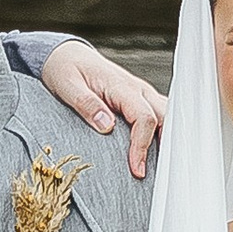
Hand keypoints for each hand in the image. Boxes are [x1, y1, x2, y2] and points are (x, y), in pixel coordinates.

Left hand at [41, 40, 164, 179]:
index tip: (137, 170)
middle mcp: (137, 89)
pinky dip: (162, 134)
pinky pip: (160, 116)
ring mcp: (142, 94)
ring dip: (167, 140)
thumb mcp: (67, 85)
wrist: (67, 55)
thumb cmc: (65, 69)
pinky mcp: (141, 100)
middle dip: (163, 147)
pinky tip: (156, 153)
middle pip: (164, 118)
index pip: (144, 117)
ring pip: (167, 117)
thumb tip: (106, 126)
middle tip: (154, 175)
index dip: (142, 145)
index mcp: (121, 86)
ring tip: (160, 169)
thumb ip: (86, 104)